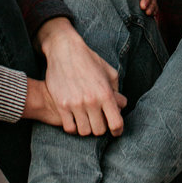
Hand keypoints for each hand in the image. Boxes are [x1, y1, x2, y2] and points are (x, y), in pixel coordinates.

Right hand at [36, 18, 126, 135]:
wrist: (64, 51)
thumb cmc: (89, 60)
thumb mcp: (109, 71)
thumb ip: (116, 90)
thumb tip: (120, 106)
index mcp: (105, 93)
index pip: (116, 123)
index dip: (117, 131)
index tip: (115, 131)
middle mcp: (91, 101)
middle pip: (99, 130)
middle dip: (101, 128)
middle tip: (99, 123)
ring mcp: (75, 104)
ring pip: (84, 131)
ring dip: (87, 128)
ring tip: (87, 121)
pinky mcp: (62, 105)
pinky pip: (69, 128)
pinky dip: (74, 128)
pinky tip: (75, 121)